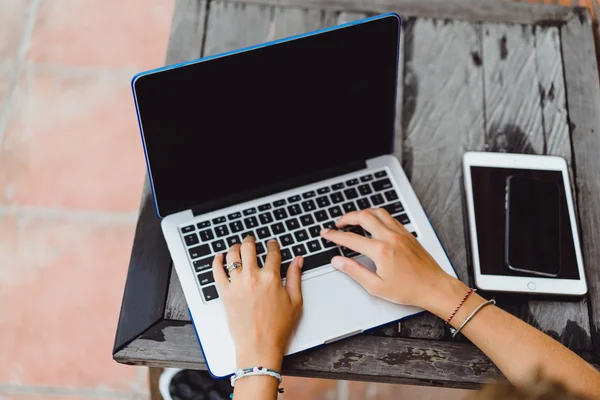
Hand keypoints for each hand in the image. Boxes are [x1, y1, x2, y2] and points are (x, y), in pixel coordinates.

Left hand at [213, 236, 303, 369]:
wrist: (258, 346)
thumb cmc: (278, 327)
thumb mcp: (295, 301)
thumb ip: (296, 277)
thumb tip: (298, 260)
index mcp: (271, 278)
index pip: (272, 252)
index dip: (272, 245)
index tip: (272, 244)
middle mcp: (252, 277)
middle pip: (249, 247)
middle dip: (251, 240)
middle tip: (251, 239)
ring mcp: (236, 284)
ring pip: (232, 255)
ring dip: (235, 247)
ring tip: (237, 247)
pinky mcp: (225, 292)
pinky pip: (217, 271)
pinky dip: (217, 261)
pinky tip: (219, 256)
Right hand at [319, 208, 453, 310]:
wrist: (434, 287)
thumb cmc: (409, 289)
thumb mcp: (376, 286)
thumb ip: (354, 271)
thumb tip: (338, 261)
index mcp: (381, 251)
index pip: (350, 238)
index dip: (334, 235)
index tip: (325, 234)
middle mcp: (390, 237)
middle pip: (363, 216)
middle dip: (347, 217)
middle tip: (338, 224)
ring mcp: (400, 233)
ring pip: (377, 212)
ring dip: (363, 212)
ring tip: (354, 219)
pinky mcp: (407, 234)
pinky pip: (389, 217)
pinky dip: (377, 215)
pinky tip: (373, 222)